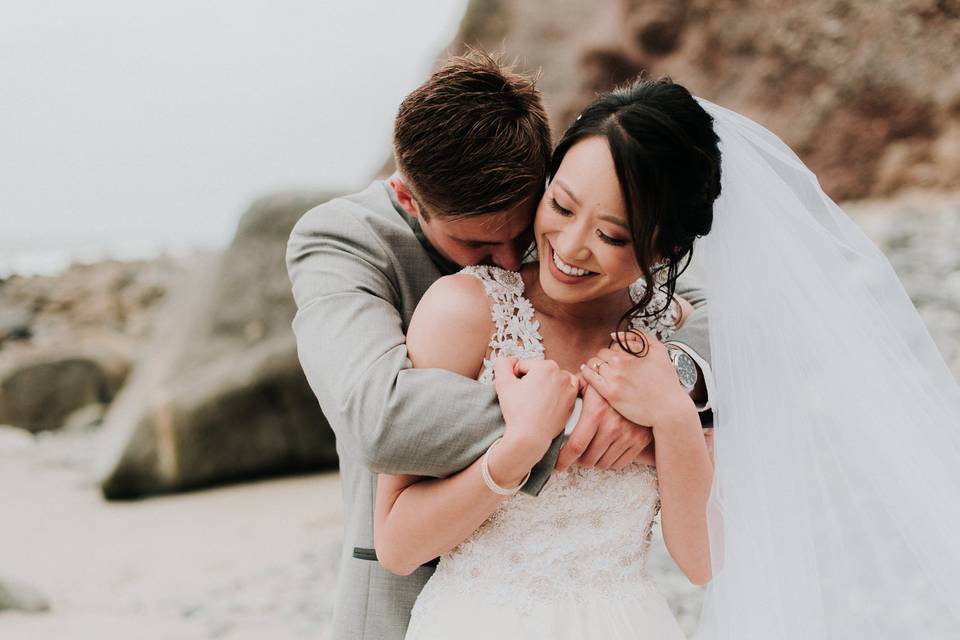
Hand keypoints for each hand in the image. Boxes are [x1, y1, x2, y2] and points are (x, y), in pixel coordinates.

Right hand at [493, 357, 578, 471]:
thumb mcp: (502, 382)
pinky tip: (543, 406)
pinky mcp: (572, 404)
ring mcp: (570, 391)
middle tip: (523, 398)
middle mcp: (563, 375)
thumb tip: (510, 360)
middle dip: (530, 382)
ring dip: (543, 387)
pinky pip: (560, 395)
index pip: (524, 366)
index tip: (514, 390)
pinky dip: (553, 397)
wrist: (530, 437)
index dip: (514, 378)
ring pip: (551, 382)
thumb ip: (502, 364)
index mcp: (548, 366)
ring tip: (534, 402)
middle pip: (539, 373)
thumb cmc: (517, 411)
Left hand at [554, 381, 653, 472]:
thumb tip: (551, 403)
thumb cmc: (610, 381)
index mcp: (596, 412)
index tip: (557, 466)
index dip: (563, 460)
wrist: (643, 381)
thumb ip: (570, 392)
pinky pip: (620, 463)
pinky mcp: (640, 440)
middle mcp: (613, 426)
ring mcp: (629, 435)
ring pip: (603, 463)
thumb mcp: (588, 381)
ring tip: (591, 451)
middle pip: (588, 459)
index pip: (575, 446)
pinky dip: (610, 461)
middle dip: (578, 459)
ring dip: (594, 461)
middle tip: (576, 453)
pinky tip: (605, 452)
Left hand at [580, 331, 695, 432]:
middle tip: (609, 365)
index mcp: (632, 353)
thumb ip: (641, 337)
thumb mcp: (659, 351)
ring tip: (598, 369)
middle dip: (605, 357)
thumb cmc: (666, 382)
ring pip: (594, 363)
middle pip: (602, 353)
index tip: (618, 357)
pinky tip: (586, 371)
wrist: (668, 408)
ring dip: (595, 364)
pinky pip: (589, 377)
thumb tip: (616, 334)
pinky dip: (586, 372)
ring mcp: (614, 378)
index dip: (616, 350)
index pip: (615, 344)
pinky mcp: (610, 393)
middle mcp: (622, 363)